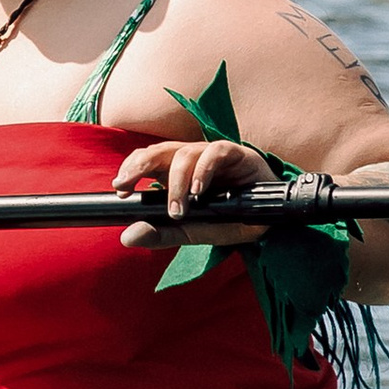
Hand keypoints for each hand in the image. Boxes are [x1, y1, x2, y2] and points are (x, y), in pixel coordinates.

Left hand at [114, 137, 271, 248]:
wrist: (269, 220)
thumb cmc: (229, 219)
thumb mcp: (192, 230)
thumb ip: (161, 234)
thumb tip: (127, 237)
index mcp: (174, 173)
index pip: (145, 160)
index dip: (129, 169)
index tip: (119, 189)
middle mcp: (189, 160)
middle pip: (158, 151)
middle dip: (138, 165)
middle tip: (126, 184)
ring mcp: (211, 155)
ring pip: (184, 153)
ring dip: (176, 182)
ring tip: (178, 209)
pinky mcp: (235, 153)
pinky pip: (215, 152)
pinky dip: (204, 170)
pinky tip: (199, 190)